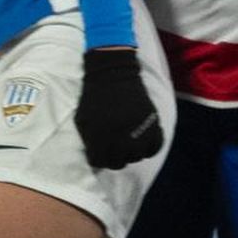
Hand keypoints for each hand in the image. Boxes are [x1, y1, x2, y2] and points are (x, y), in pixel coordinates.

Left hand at [75, 47, 163, 168]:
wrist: (113, 74)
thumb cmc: (94, 98)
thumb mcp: (82, 120)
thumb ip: (88, 142)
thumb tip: (96, 158)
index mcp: (100, 138)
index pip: (100, 163)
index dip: (97, 157)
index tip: (98, 149)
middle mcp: (121, 139)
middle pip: (118, 163)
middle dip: (113, 157)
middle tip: (112, 146)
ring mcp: (139, 132)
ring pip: (136, 157)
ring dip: (130, 152)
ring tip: (126, 141)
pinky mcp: (152, 124)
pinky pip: (155, 147)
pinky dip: (149, 148)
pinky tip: (142, 142)